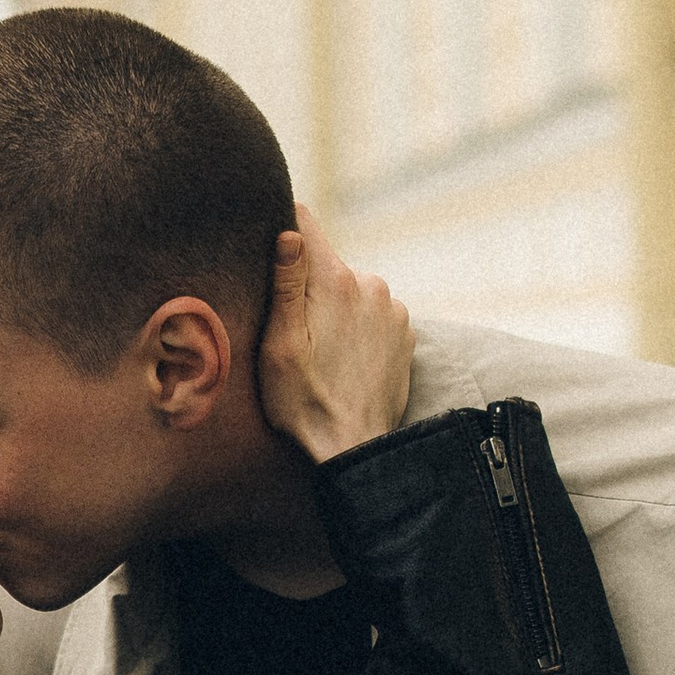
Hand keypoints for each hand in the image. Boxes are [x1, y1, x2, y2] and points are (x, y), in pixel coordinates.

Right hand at [256, 204, 413, 462]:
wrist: (356, 449)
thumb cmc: (305, 402)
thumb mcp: (280, 345)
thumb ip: (286, 285)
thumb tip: (289, 232)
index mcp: (337, 282)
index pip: (305, 224)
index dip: (283, 231)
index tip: (269, 253)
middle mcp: (373, 285)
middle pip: (328, 265)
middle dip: (309, 287)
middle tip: (295, 332)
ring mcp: (394, 309)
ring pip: (352, 291)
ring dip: (336, 309)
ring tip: (321, 353)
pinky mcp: (405, 332)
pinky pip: (373, 314)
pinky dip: (358, 328)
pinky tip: (345, 360)